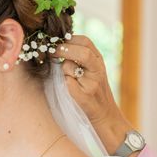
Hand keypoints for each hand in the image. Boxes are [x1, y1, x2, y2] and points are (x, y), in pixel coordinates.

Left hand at [55, 35, 134, 153]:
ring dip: (62, 71)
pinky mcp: (84, 97)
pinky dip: (63, 85)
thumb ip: (79, 57)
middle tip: (51, 53)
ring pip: (68, 67)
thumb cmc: (94, 92)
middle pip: (80, 51)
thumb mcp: (92, 70)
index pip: (84, 41)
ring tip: (69, 80)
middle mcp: (98, 70)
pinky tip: (69, 91)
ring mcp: (92, 83)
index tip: (56, 43)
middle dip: (62, 50)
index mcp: (99, 60)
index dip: (68, 40)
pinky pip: (66, 83)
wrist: (105, 116)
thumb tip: (56, 44)